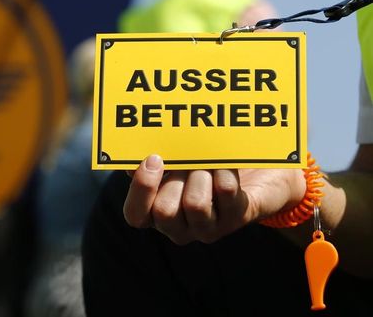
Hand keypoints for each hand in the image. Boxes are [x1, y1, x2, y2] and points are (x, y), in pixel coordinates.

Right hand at [122, 155, 305, 244]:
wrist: (254, 168)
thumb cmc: (202, 163)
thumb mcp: (173, 162)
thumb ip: (150, 162)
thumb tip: (130, 157)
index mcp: (157, 214)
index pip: (135, 216)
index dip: (141, 189)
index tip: (153, 159)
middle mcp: (181, 228)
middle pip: (164, 211)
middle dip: (175, 178)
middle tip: (186, 159)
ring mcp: (211, 227)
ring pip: (195, 204)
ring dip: (200, 173)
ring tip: (208, 161)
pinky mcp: (238, 217)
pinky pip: (225, 191)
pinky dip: (224, 168)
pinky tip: (226, 161)